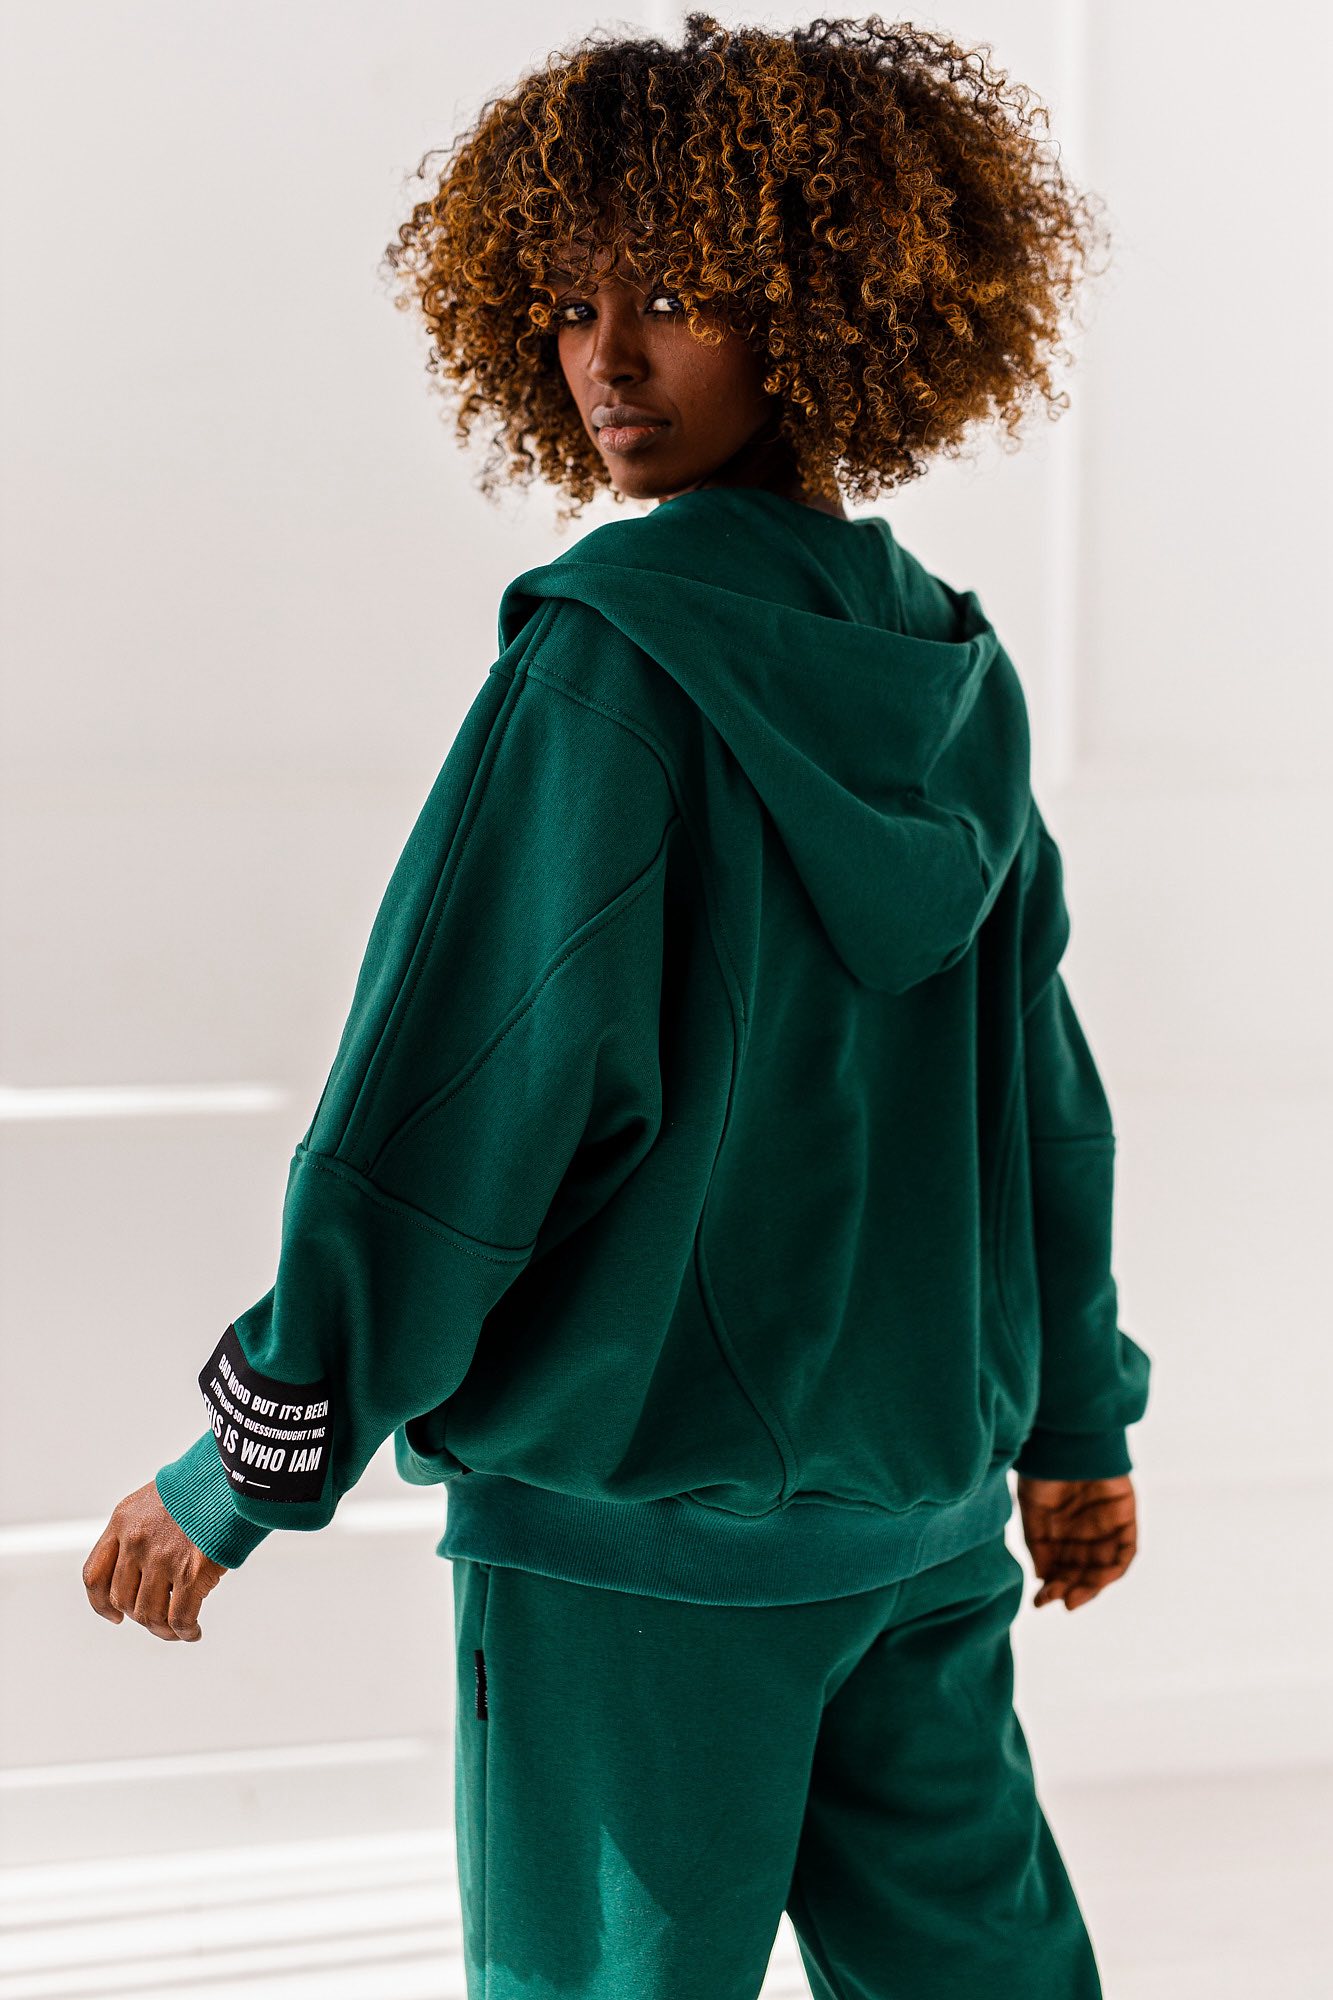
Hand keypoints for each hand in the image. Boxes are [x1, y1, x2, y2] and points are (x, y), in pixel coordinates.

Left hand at [82, 1481, 226, 1641]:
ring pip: (149, 1614)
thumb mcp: (158, 1497)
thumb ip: (143, 1529)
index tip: (115, 1616)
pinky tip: (194, 1632)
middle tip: (159, 1622)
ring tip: (177, 1632)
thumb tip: (145, 1569)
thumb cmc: (203, 1483)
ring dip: (162, 1630)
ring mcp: (162, 1558)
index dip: (101, 1604)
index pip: (94, 1575)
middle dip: (140, 1617)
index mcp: (123, 1521)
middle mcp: (136, 1541)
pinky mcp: (192, 1572)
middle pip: (123, 1599)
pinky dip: (185, 1632)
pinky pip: (180, 1618)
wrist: (233, 1472)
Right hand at [1015, 1472, 1136, 1610]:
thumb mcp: (1032, 1511)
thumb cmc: (1044, 1470)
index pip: (1061, 1568)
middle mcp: (1084, 1533)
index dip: (1053, 1587)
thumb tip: (1042, 1578)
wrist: (1065, 1441)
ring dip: (1091, 1585)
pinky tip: (1099, 1579)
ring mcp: (1106, 1527)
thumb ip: (1038, 1545)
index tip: (1040, 1601)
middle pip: (1082, 1572)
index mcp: (1061, 1531)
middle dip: (1071, 1589)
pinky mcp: (1125, 1518)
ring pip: (1103, 1567)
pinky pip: (1126, 1551)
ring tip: (1074, 1596)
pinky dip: (1115, 1568)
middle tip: (1058, 1599)